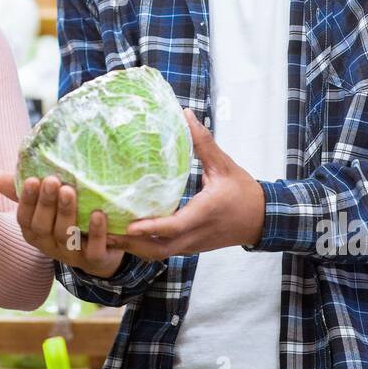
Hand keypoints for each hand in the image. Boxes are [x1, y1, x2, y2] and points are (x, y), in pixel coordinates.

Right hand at [0, 170, 124, 278]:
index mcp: (35, 232)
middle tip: (53, 181)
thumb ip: (23, 190)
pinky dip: (97, 232)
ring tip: (70, 191)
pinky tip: (99, 214)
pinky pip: (94, 250)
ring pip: (66, 237)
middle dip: (47, 204)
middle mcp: (50, 246)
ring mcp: (72, 255)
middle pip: (43, 227)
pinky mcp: (95, 260)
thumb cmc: (67, 221)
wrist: (103, 253)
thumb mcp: (46, 206)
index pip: (25, 219)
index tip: (32, 180)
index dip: (27, 201)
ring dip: (67, 213)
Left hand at [111, 109, 265, 260]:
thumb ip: (203, 142)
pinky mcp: (190, 247)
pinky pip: (163, 251)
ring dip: (134, 248)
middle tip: (105, 232)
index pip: (173, 227)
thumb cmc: (243, 192)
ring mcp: (192, 245)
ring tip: (108, 235)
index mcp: (203, 214)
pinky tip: (128, 234)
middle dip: (131, 244)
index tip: (129, 225)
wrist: (262, 220)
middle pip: (158, 250)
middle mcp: (195, 234)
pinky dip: (144, 246)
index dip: (150, 227)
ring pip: (158, 254)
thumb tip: (185, 114)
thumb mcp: (224, 165)